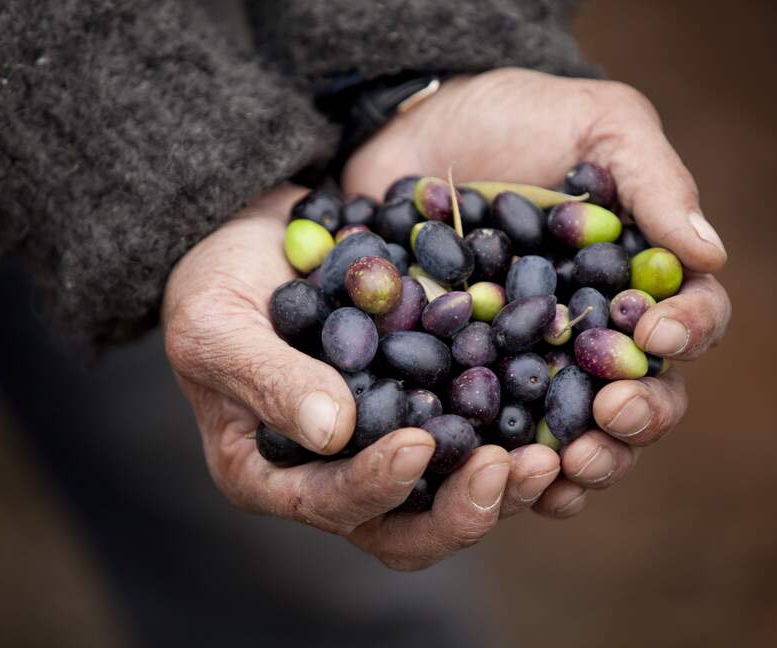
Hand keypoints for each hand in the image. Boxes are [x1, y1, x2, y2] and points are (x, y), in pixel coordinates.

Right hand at [162, 184, 562, 569]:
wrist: (260, 241)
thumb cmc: (216, 285)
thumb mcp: (216, 325)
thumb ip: (267, 379)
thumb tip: (334, 433)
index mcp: (275, 475)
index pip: (331, 505)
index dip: (376, 486)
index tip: (418, 443)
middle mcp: (338, 475)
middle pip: (408, 528)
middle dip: (465, 510)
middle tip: (516, 469)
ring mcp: (389, 444)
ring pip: (454, 493)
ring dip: (508, 482)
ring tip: (554, 453)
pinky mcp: (431, 405)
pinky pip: (479, 433)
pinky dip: (519, 428)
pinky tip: (559, 410)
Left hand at [344, 68, 731, 514]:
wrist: (420, 130)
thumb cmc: (522, 118)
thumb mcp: (599, 124)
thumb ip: (653, 181)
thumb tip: (710, 254)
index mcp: (642, 280)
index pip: (691, 318)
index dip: (688, 332)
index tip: (659, 334)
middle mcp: (600, 335)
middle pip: (647, 397)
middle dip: (639, 416)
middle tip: (609, 415)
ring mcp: (541, 366)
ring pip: (585, 437)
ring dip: (587, 461)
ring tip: (564, 465)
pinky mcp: (480, 383)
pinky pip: (507, 442)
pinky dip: (514, 468)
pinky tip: (505, 475)